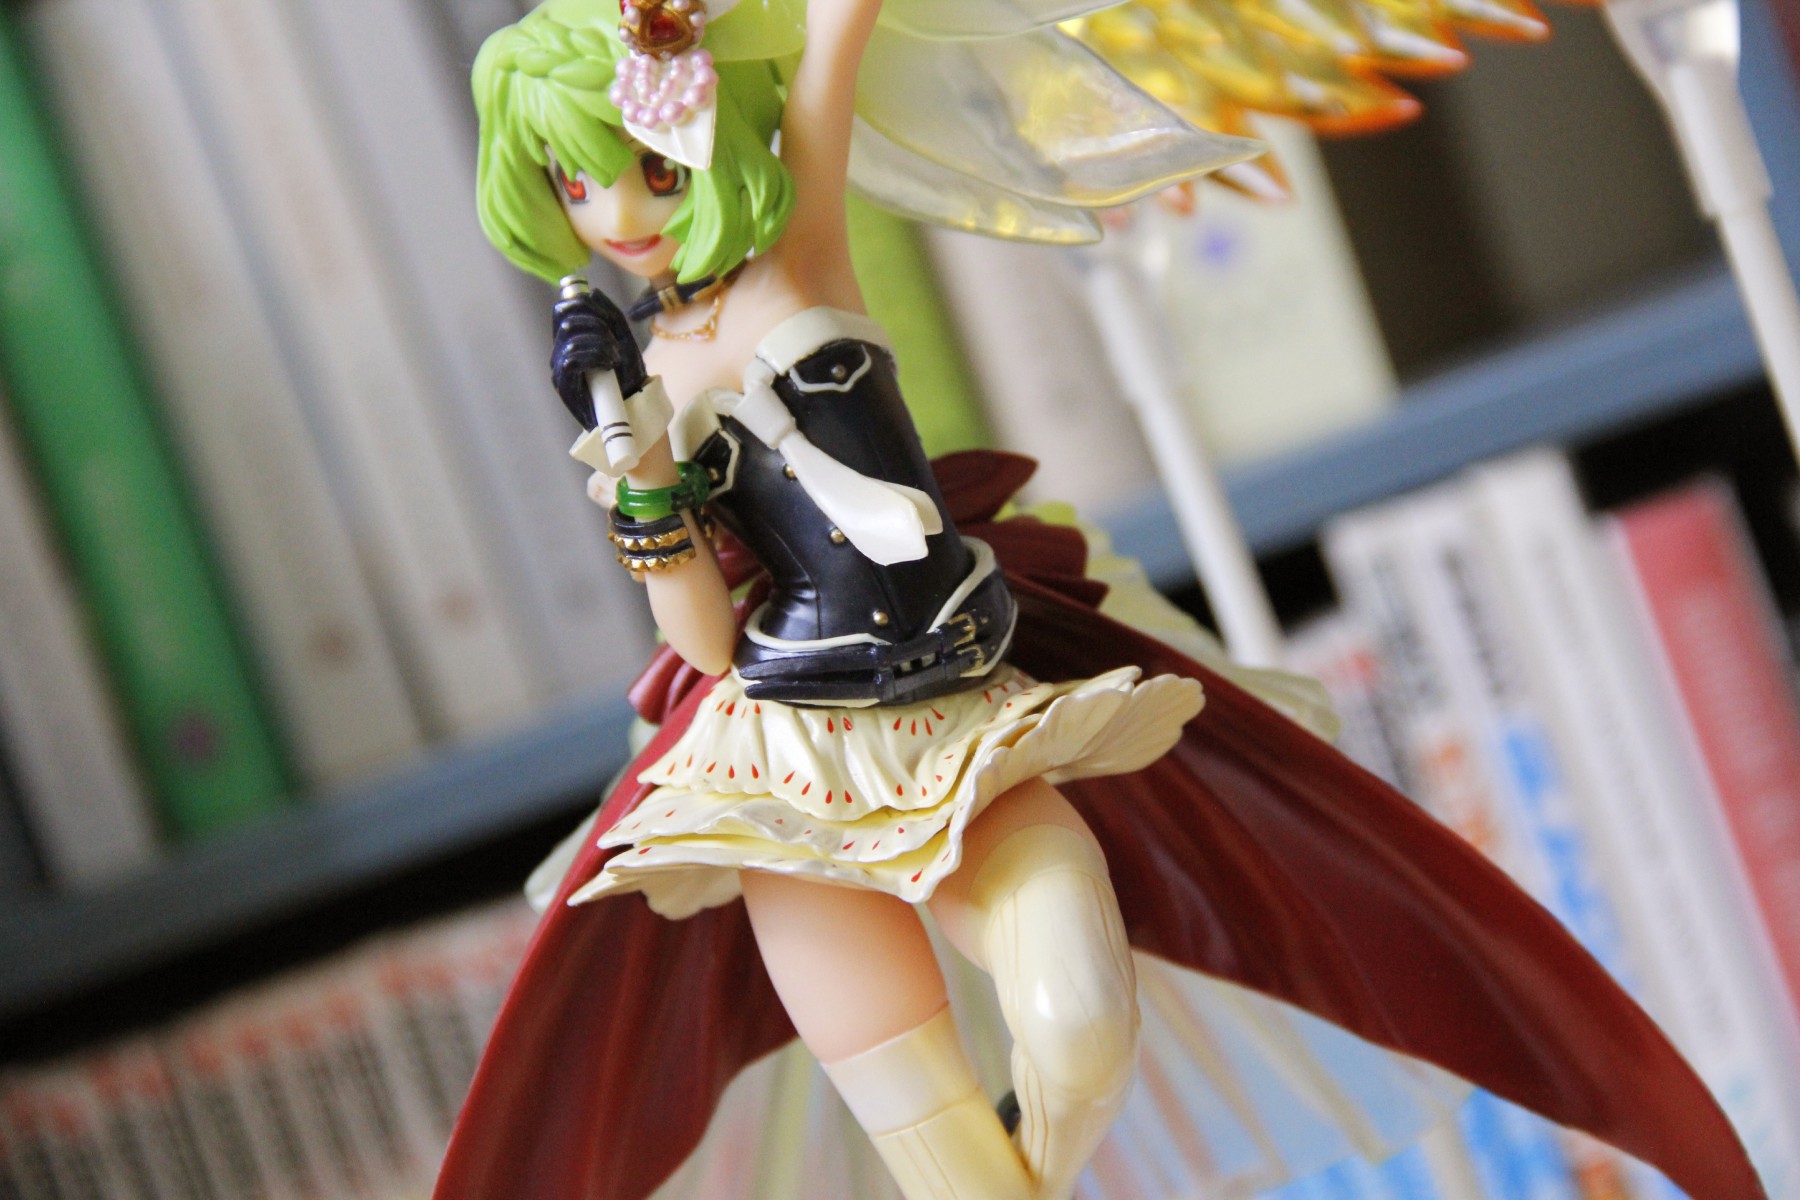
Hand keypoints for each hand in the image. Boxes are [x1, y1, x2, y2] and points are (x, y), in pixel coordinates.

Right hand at [551, 287, 647, 428]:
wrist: (632, 406)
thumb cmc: (626, 373)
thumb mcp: (622, 337)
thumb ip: (608, 313)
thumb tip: (592, 291)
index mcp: (571, 337)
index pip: (563, 308)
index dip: (582, 303)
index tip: (606, 318)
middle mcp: (560, 349)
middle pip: (567, 317)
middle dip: (597, 323)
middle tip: (614, 342)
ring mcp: (559, 366)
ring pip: (571, 334)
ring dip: (600, 342)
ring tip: (614, 357)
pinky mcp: (562, 383)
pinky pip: (572, 356)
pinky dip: (595, 355)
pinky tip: (608, 365)